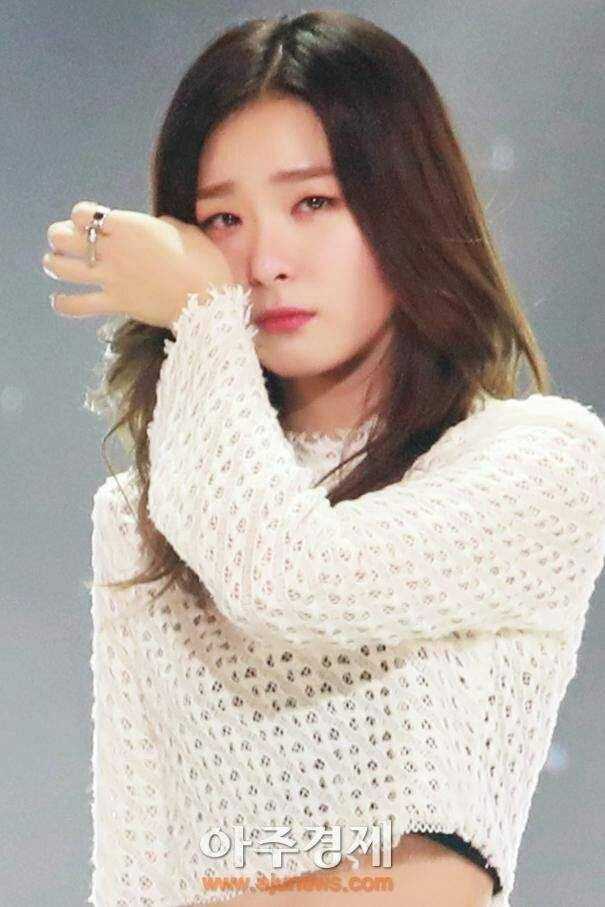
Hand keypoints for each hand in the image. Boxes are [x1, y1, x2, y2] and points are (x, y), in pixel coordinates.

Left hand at [42, 201, 233, 330]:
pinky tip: (59, 300)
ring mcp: (112, 278)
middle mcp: (114, 250)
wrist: (209, 302)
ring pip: (64, 269)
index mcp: (129, 227)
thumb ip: (163, 225)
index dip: (82, 214)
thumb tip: (156, 225)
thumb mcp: (187, 231)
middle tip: (65, 239)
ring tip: (55, 263)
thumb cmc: (205, 263)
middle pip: (65, 238)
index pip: (84, 213)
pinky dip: (64, 303)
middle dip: (59, 235)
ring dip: (54, 264)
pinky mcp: (116, 303)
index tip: (92, 219)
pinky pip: (79, 305)